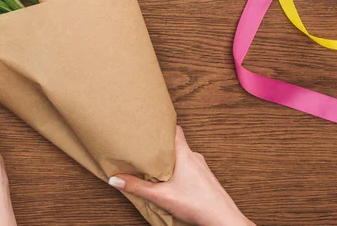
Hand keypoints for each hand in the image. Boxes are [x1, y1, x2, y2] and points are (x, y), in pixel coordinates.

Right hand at [109, 126, 253, 225]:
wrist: (223, 221)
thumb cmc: (198, 205)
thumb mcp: (161, 196)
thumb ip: (137, 187)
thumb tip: (116, 179)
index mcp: (185, 154)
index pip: (175, 129)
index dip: (162, 125)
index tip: (150, 123)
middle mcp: (195, 157)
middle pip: (176, 143)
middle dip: (161, 145)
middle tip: (146, 145)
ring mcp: (202, 168)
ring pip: (183, 156)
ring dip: (170, 159)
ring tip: (155, 163)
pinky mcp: (205, 179)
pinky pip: (189, 167)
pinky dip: (179, 169)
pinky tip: (171, 180)